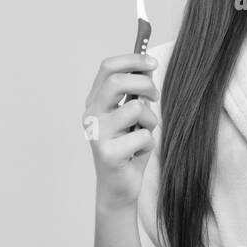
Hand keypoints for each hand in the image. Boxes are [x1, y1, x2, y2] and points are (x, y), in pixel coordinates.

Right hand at [83, 53, 159, 212]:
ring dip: (150, 120)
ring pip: (136, 108)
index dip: (132, 60)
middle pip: (117, 81)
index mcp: (95, 102)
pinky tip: (138, 153)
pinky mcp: (107, 154)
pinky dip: (149, 144)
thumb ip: (135, 92)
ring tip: (144, 133)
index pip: (107, 68)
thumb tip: (148, 65)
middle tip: (155, 97)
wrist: (119, 186)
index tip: (153, 63)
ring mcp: (97, 134)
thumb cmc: (129, 146)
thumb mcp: (132, 115)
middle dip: (146, 85)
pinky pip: (143, 136)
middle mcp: (91, 115)